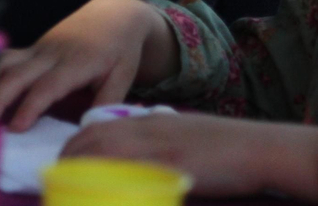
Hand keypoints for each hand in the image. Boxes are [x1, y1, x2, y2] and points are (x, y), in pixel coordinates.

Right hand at [0, 0, 177, 130]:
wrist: (111, 15)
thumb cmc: (120, 49)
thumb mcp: (123, 76)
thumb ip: (108, 101)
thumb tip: (92, 127)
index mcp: (75, 63)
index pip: (47, 87)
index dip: (30, 107)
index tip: (16, 127)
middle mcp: (50, 54)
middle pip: (15, 74)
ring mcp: (38, 48)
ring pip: (4, 62)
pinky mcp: (32, 48)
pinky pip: (6, 59)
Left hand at [63, 113, 317, 200]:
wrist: (261, 148)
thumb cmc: (226, 148)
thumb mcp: (183, 140)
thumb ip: (156, 150)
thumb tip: (135, 172)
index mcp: (149, 123)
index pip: (97, 129)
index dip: (75, 146)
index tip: (63, 162)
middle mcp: (147, 130)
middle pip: (93, 139)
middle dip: (69, 159)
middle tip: (56, 179)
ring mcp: (158, 147)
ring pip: (105, 154)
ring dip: (81, 170)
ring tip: (68, 188)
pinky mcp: (171, 167)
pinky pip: (131, 175)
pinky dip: (111, 184)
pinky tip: (104, 195)